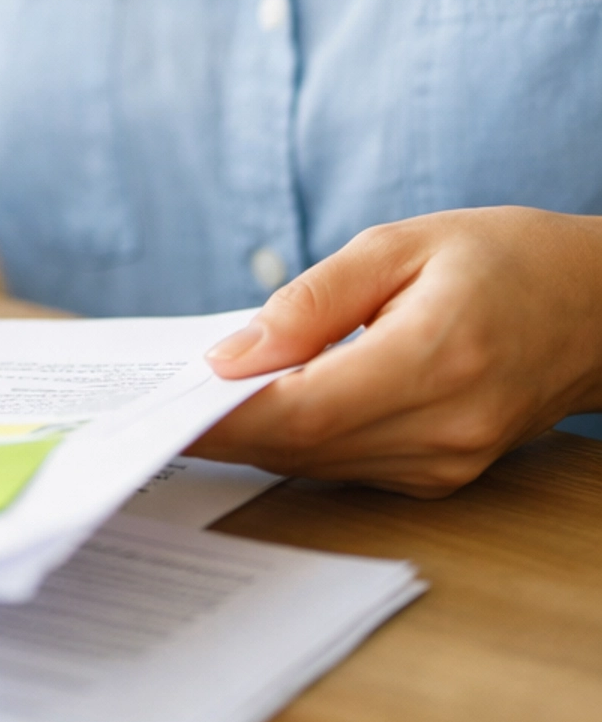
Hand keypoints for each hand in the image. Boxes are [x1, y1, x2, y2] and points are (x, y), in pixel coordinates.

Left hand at [194, 207, 601, 495]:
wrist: (594, 308)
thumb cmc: (501, 258)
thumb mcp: (400, 245)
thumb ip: (314, 299)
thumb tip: (234, 352)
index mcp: (434, 359)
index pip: (305, 408)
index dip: (227, 413)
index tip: (168, 399)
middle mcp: (442, 428)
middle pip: (304, 446)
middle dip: (227, 426)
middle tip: (162, 398)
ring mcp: (446, 463)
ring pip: (320, 463)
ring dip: (258, 435)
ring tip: (199, 399)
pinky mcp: (444, 476)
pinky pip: (350, 465)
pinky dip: (302, 438)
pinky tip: (267, 406)